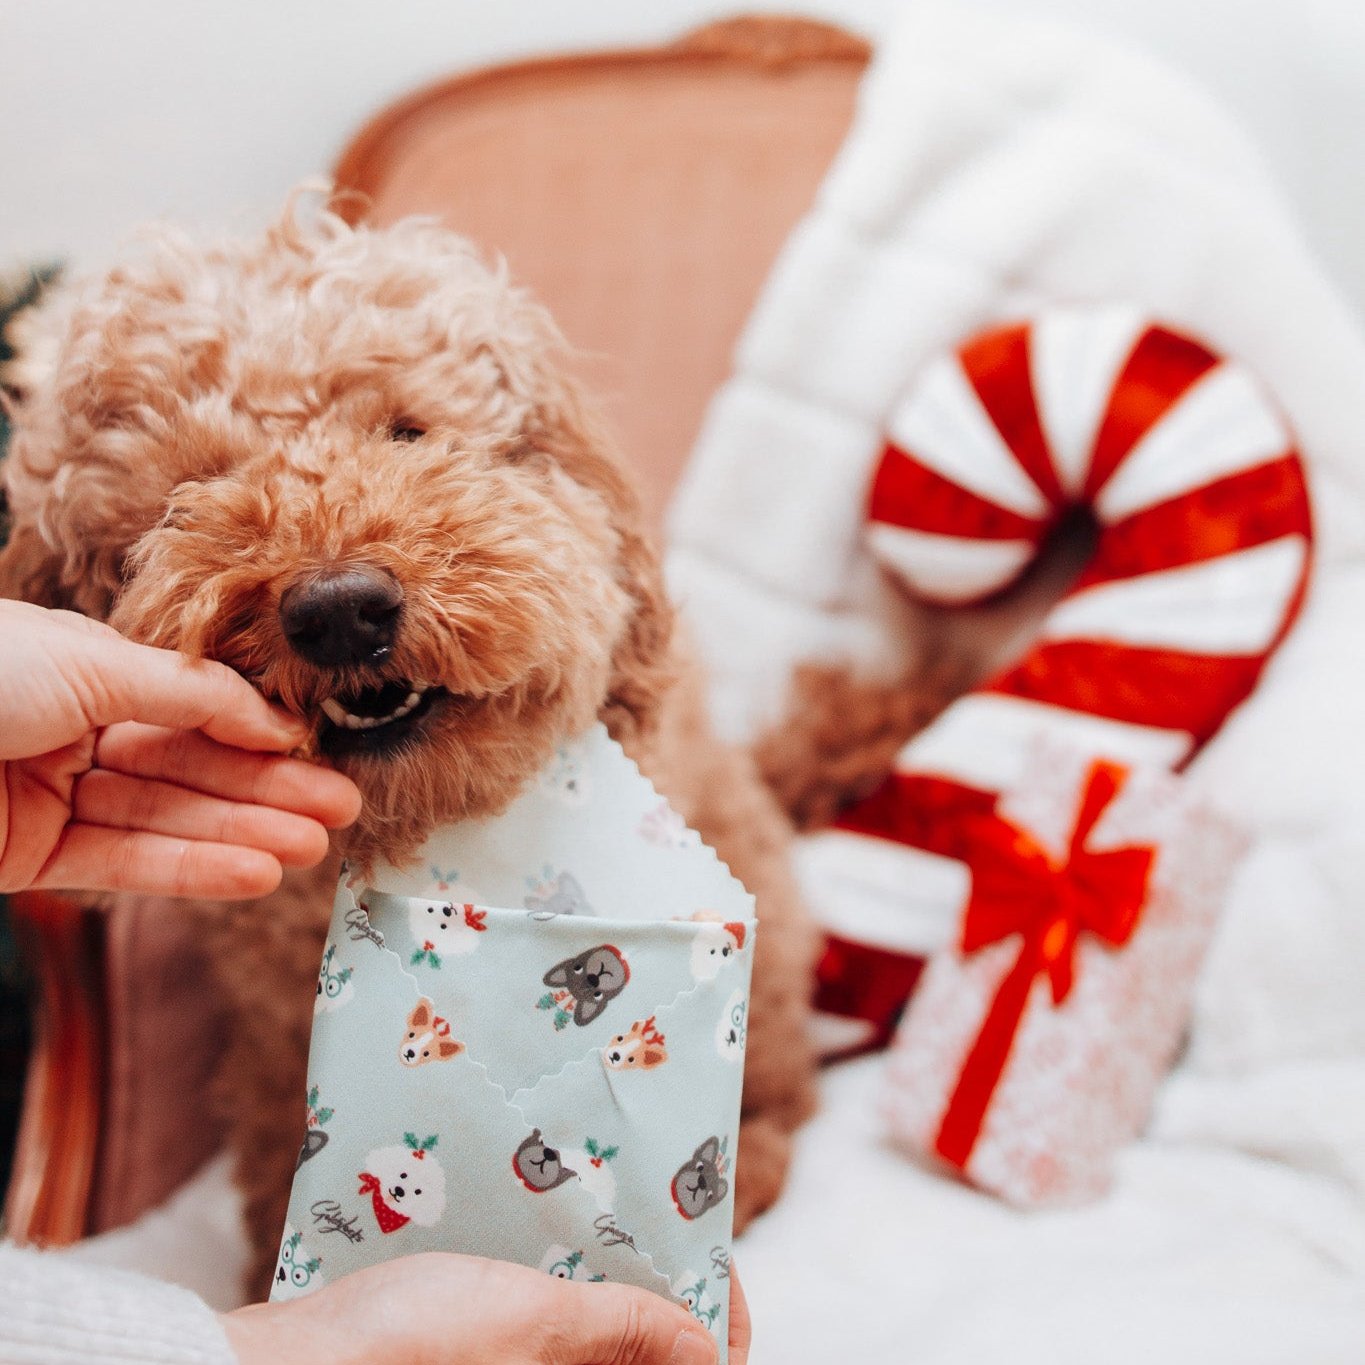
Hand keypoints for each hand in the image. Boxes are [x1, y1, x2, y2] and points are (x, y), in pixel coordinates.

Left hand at [0, 601, 359, 897]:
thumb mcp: (92, 662)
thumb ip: (193, 694)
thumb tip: (277, 721)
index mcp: (86, 670)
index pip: (192, 709)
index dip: (256, 733)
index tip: (316, 751)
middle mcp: (74, 731)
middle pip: (190, 768)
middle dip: (268, 791)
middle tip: (340, 809)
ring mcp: (52, 796)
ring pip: (166, 818)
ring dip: (243, 836)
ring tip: (313, 848)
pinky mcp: (28, 857)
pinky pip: (122, 864)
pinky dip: (191, 872)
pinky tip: (255, 875)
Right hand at [221, 1253, 743, 1364]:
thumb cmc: (412, 1349)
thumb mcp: (534, 1321)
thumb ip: (625, 1332)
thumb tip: (709, 1348)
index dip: (718, 1326)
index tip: (718, 1266)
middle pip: (644, 1357)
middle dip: (664, 1294)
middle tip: (665, 1221)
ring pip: (594, 1342)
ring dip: (611, 1284)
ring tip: (611, 1214)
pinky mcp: (479, 1360)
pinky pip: (545, 1332)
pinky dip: (559, 1288)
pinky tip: (549, 1232)